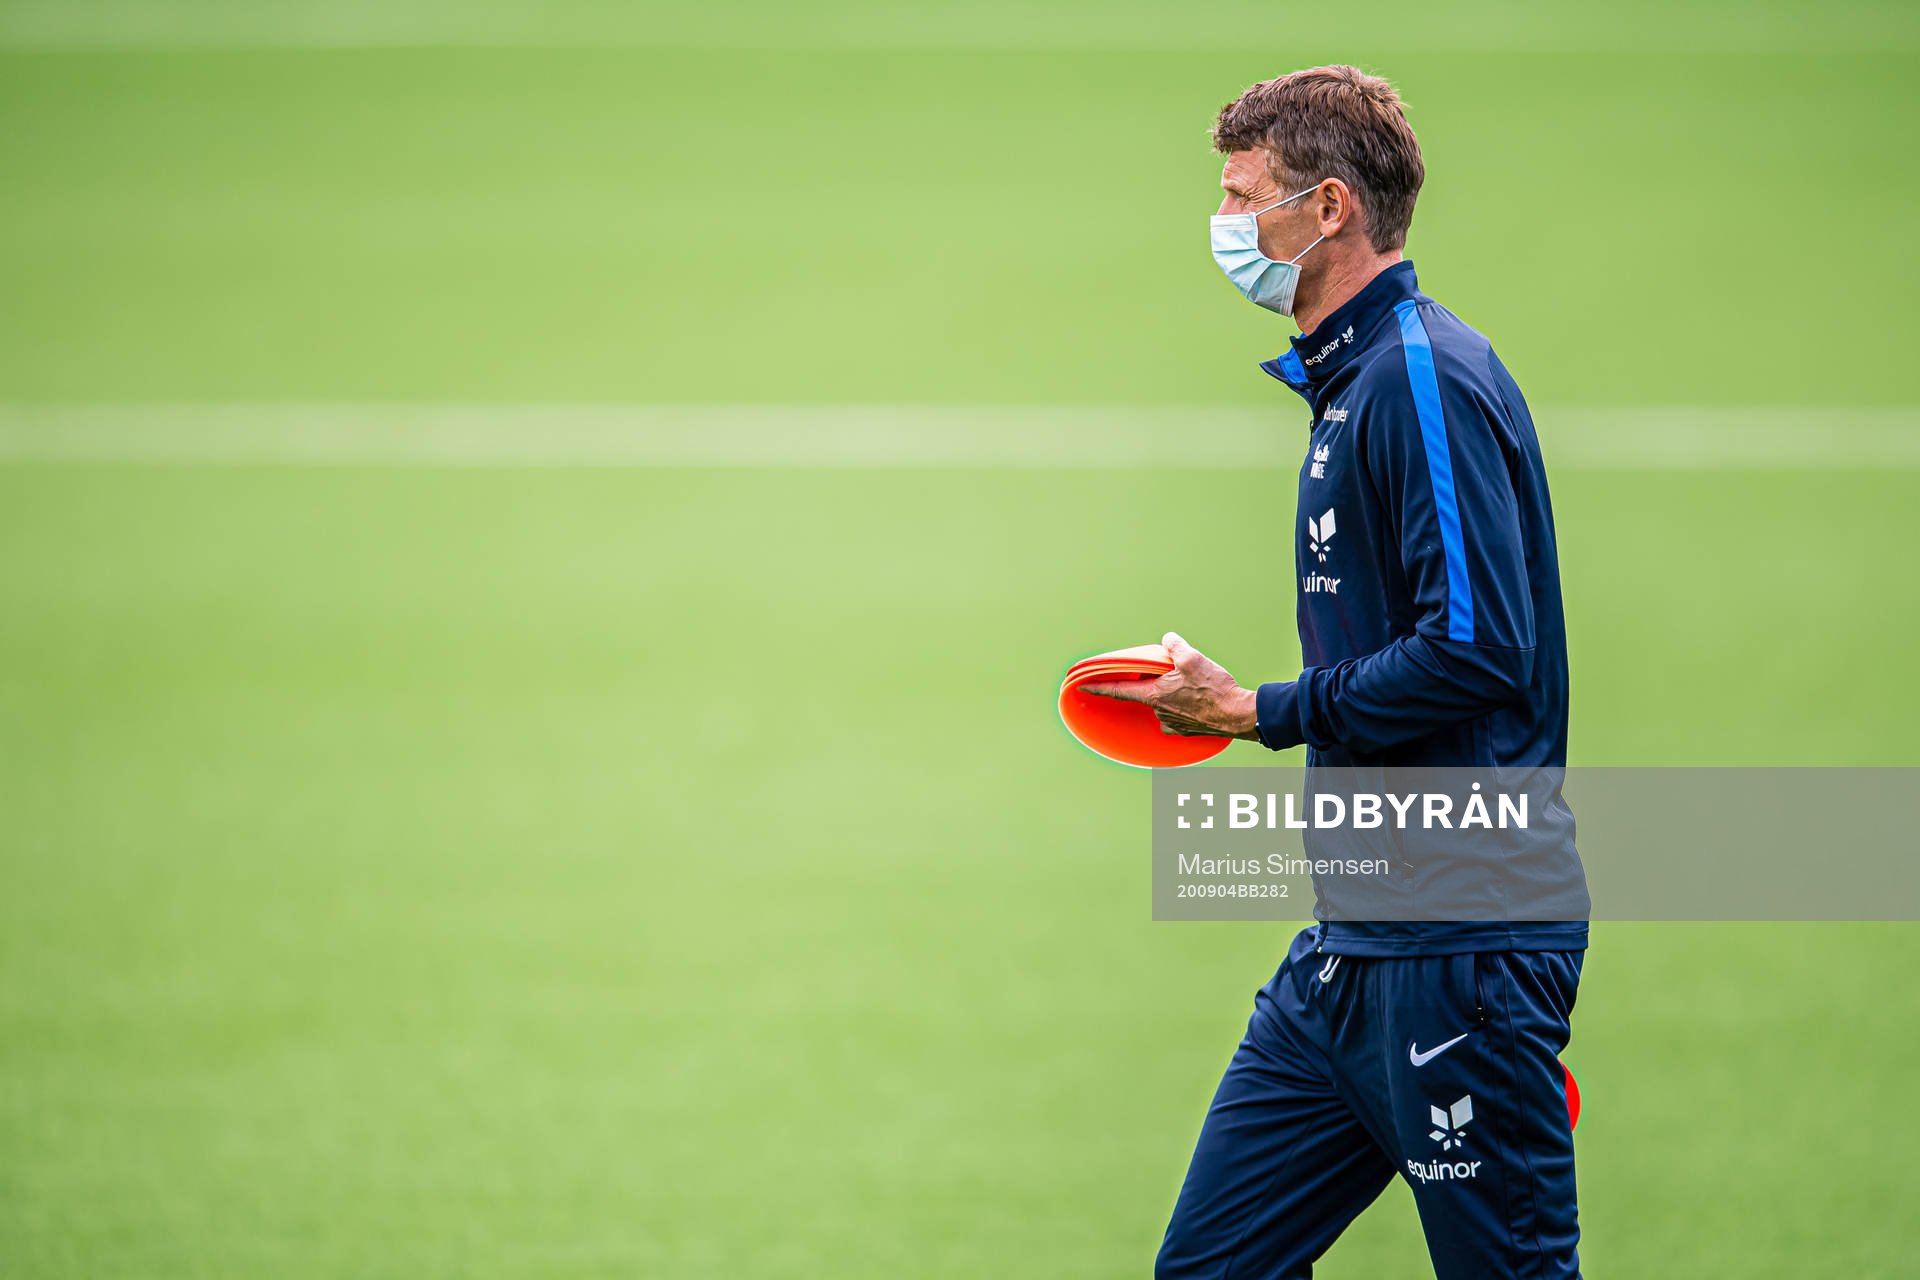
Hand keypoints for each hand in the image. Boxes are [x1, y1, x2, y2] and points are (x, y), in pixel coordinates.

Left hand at [1079, 632, 1261, 740]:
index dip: (1097, 686)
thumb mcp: (1192, 658)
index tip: (1081, 686)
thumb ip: (1174, 646)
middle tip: (1173, 674)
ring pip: (1164, 703)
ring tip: (1194, 686)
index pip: (1117, 690)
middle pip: (1146, 693)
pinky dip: (1183, 706)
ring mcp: (1171, 724)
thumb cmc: (1213, 689)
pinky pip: (1177, 714)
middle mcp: (1158, 712)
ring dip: (1172, 694)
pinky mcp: (1185, 731)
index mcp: (1153, 695)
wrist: (1237, 715)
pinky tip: (1196, 700)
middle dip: (1155, 682)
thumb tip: (1168, 639)